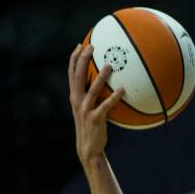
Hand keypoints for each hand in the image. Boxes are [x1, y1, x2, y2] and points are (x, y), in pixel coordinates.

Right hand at [68, 43, 123, 164]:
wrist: (88, 148)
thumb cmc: (92, 127)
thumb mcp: (89, 109)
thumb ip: (93, 96)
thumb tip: (107, 83)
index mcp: (74, 96)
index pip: (71, 73)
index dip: (74, 58)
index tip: (80, 45)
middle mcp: (77, 100)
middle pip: (77, 76)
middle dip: (83, 60)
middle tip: (92, 46)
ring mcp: (85, 110)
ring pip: (92, 89)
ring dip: (100, 77)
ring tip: (109, 65)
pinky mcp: (95, 119)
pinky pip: (106, 106)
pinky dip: (114, 97)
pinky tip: (123, 89)